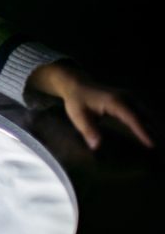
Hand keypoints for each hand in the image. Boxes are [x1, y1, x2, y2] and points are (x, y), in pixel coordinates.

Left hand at [29, 62, 153, 149]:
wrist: (78, 85)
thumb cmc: (77, 101)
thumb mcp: (78, 116)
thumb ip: (88, 130)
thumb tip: (96, 146)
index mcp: (115, 102)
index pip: (133, 118)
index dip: (143, 132)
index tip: (151, 144)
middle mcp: (126, 98)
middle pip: (145, 116)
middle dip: (154, 131)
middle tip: (159, 148)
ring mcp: (130, 97)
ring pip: (147, 113)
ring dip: (153, 126)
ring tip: (158, 142)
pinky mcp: (130, 100)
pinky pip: (143, 112)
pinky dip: (148, 122)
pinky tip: (151, 133)